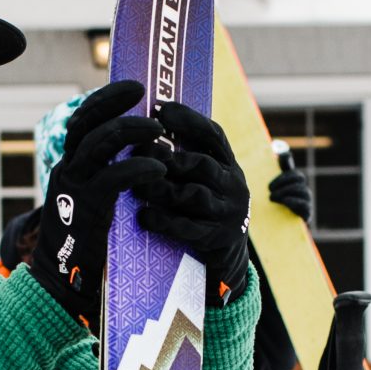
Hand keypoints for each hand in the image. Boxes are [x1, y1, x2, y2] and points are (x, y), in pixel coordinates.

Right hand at [28, 80, 166, 326]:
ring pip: (100, 143)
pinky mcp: (88, 210)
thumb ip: (108, 178)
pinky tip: (159, 169)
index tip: (133, 87)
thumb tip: (142, 153)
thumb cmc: (87, 246)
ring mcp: (75, 189)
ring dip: (133, 131)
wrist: (62, 286)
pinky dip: (139, 167)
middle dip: (116, 102)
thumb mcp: (93, 203)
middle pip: (87, 122)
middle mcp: (67, 172)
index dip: (106, 99)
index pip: (83, 120)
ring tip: (159, 131)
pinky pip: (114, 178)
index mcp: (69, 167)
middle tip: (146, 95)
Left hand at [134, 103, 251, 301]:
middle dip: (166, 159)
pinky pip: (189, 227)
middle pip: (200, 164)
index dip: (189, 120)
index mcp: (229, 164)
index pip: (213, 135)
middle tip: (136, 153)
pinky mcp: (219, 239)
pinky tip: (144, 217)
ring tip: (137, 188)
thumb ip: (184, 159)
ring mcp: (230, 213)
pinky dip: (164, 221)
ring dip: (161, 189)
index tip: (161, 109)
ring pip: (194, 194)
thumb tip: (144, 131)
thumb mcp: (203, 181)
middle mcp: (235, 185)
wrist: (226, 260)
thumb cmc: (203, 211)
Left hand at [267, 159, 313, 224]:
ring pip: (301, 190)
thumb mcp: (270, 192)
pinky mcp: (307, 214)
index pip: (291, 168)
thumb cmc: (272, 209)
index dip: (286, 161)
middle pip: (298, 177)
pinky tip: (285, 201)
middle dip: (283, 181)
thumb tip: (279, 154)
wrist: (275, 231)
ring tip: (272, 197)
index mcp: (292, 183)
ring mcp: (306, 201)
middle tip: (269, 189)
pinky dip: (294, 201)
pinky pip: (305, 205)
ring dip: (286, 191)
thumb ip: (273, 176)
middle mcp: (302, 190)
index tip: (278, 158)